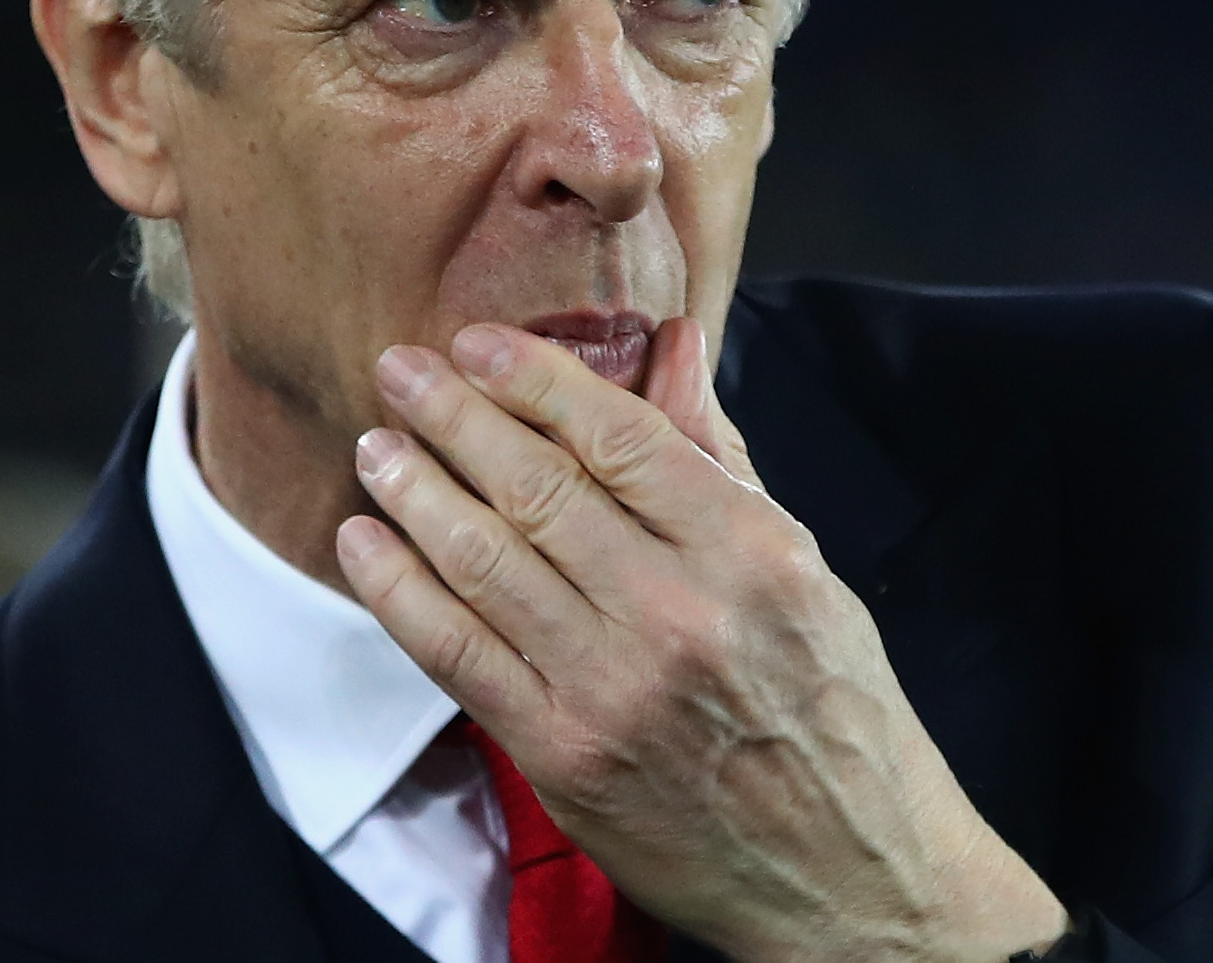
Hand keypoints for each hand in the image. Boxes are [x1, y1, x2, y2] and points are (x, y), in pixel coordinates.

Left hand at [335, 319, 1068, 962]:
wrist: (845, 869)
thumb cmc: (832, 711)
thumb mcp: (803, 568)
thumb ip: (721, 457)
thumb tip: (674, 344)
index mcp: (750, 551)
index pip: (619, 435)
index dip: (535, 378)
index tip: (478, 344)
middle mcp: (680, 611)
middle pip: (538, 487)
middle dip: (453, 417)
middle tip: (398, 372)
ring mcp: (613, 687)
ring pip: (485, 561)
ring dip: (414, 493)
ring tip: (377, 448)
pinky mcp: (563, 753)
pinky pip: (456, 653)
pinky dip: (398, 590)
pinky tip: (367, 544)